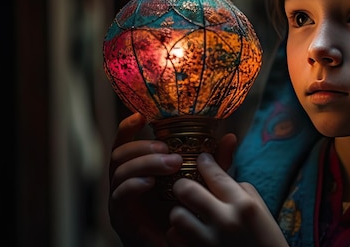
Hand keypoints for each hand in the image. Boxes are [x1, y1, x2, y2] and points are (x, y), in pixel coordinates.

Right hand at [108, 114, 239, 246]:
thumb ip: (213, 164)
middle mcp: (126, 182)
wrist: (184, 246)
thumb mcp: (204, 185)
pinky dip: (133, 185)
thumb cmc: (190, 216)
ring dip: (144, 163)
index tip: (141, 116)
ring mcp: (121, 200)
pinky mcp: (121, 219)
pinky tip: (151, 183)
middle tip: (167, 149)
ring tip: (171, 164)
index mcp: (140, 170)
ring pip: (119, 172)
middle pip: (120, 153)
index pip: (127, 143)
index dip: (129, 127)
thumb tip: (230, 137)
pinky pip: (119, 196)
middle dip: (142, 146)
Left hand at [167, 153, 288, 246]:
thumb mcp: (261, 211)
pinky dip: (178, 234)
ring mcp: (211, 243)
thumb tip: (216, 174)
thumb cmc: (267, 241)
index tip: (202, 160)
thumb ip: (239, 190)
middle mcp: (226, 222)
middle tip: (186, 186)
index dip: (205, 162)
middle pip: (187, 190)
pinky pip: (174, 238)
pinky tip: (188, 233)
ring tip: (187, 214)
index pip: (215, 175)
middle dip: (183, 184)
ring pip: (176, 215)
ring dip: (180, 212)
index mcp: (245, 206)